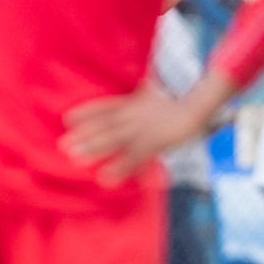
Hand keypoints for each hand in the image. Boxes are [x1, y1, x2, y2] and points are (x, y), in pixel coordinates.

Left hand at [61, 83, 195, 187]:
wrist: (201, 103)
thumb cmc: (187, 98)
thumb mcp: (165, 93)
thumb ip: (153, 93)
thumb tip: (149, 85)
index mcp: (138, 102)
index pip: (107, 106)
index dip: (87, 112)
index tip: (67, 119)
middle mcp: (136, 115)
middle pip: (105, 124)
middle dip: (84, 135)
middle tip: (62, 145)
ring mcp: (144, 128)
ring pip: (113, 138)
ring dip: (94, 148)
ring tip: (75, 158)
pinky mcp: (155, 142)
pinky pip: (134, 157)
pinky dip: (119, 168)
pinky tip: (105, 178)